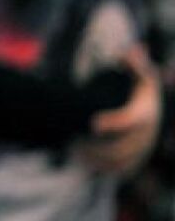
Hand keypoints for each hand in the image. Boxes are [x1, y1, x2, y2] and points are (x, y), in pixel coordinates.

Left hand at [78, 45, 161, 174]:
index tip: (93, 123)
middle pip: (121, 147)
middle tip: (71, 141)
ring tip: (71, 149)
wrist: (149, 112)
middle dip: (96, 146)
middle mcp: (146, 136)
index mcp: (145, 114)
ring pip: (117, 162)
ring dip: (94, 159)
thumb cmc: (138, 89)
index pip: (131, 121)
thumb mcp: (139, 73)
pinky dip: (98, 168)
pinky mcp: (133, 161)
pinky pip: (116, 170)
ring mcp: (140, 151)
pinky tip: (78, 159)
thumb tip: (130, 51)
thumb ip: (133, 63)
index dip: (114, 123)